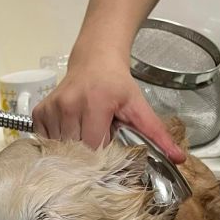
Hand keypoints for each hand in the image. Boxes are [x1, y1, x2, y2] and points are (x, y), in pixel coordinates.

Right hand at [32, 47, 185, 162]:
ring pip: (59, 149)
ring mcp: (52, 108)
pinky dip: (56, 143)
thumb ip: (158, 135)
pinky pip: (45, 141)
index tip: (109, 155)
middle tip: (97, 147)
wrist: (94, 59)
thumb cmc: (118, 86)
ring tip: (83, 137)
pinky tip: (68, 133)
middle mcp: (69, 105)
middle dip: (87, 155)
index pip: (94, 148)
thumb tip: (180, 159)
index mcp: (96, 104)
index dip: (102, 157)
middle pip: (76, 151)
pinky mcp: (40, 112)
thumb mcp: (140, 108)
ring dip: (71, 150)